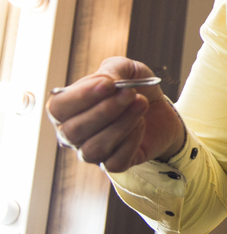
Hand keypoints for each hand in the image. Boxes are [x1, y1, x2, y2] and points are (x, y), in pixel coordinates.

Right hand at [45, 57, 184, 172]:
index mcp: (67, 108)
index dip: (81, 97)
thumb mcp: (127, 69)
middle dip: (105, 110)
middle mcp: (73, 134)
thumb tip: (105, 82)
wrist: (161, 110)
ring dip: (121, 125)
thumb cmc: (134, 89)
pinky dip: (131, 142)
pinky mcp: (114, 164)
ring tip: (141, 104)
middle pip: (73, 131)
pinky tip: (141, 124)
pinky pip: (115, 162)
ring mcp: (91, 152)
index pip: (58, 108)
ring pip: (94, 149)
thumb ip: (113, 70)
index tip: (108, 84)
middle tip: (130, 93)